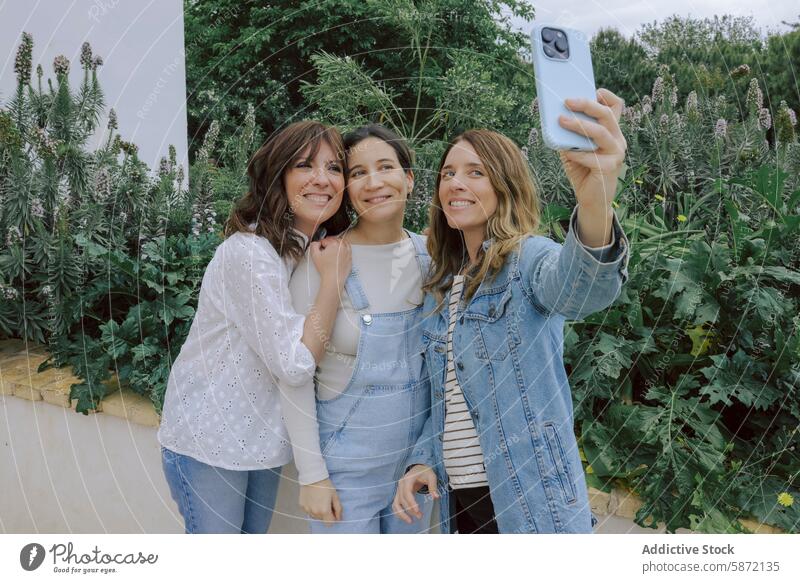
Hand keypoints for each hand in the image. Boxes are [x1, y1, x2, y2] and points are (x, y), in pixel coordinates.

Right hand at [299, 478, 342, 525]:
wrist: (313, 476)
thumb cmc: (325, 485)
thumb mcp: (335, 496)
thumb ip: (338, 509)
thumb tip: (339, 519)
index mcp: (324, 511)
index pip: (329, 524)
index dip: (332, 518)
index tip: (333, 511)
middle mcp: (315, 512)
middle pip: (322, 520)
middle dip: (325, 514)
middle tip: (326, 502)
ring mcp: (307, 510)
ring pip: (315, 516)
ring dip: (318, 511)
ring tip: (319, 500)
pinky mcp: (302, 506)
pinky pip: (308, 511)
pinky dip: (311, 508)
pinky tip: (313, 499)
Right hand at [310, 236, 350, 288]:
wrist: (334, 279)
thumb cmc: (325, 268)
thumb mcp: (314, 255)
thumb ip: (314, 245)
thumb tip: (317, 243)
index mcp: (334, 244)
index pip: (325, 240)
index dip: (320, 244)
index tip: (319, 250)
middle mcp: (343, 246)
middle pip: (334, 240)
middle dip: (328, 244)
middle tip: (324, 251)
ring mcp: (348, 252)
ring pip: (341, 243)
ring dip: (336, 245)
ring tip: (331, 251)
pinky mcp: (350, 257)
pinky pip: (347, 249)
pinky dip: (342, 249)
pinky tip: (338, 254)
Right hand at [392, 464, 438, 524]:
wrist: (418, 469)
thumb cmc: (424, 472)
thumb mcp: (431, 476)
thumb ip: (433, 486)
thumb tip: (436, 497)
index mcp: (408, 479)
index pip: (407, 492)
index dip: (411, 502)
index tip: (417, 510)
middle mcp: (401, 484)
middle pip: (402, 499)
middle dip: (410, 509)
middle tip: (420, 516)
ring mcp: (399, 490)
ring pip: (396, 504)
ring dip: (402, 514)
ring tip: (410, 521)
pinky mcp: (399, 494)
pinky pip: (396, 505)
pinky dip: (399, 512)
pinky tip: (406, 518)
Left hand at [557, 88, 626, 211]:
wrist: (591, 199)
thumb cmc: (583, 171)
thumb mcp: (575, 148)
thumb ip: (571, 135)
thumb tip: (557, 117)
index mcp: (611, 132)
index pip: (616, 107)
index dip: (607, 96)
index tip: (593, 90)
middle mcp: (618, 140)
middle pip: (607, 114)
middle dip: (587, 104)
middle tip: (567, 101)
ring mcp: (616, 153)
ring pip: (600, 132)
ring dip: (579, 125)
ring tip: (561, 120)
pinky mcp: (610, 167)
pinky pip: (592, 156)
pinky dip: (577, 153)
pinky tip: (566, 153)